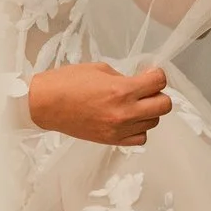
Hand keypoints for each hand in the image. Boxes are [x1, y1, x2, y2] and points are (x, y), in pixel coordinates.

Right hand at [28, 63, 171, 146]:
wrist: (45, 104)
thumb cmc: (68, 82)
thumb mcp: (100, 69)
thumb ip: (124, 77)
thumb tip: (139, 83)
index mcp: (122, 90)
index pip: (159, 82)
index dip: (157, 75)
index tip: (150, 74)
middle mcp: (124, 112)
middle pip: (164, 106)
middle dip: (158, 94)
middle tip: (146, 90)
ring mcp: (119, 129)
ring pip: (154, 122)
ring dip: (148, 111)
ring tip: (134, 105)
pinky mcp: (112, 140)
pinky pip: (140, 138)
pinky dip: (139, 129)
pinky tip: (129, 120)